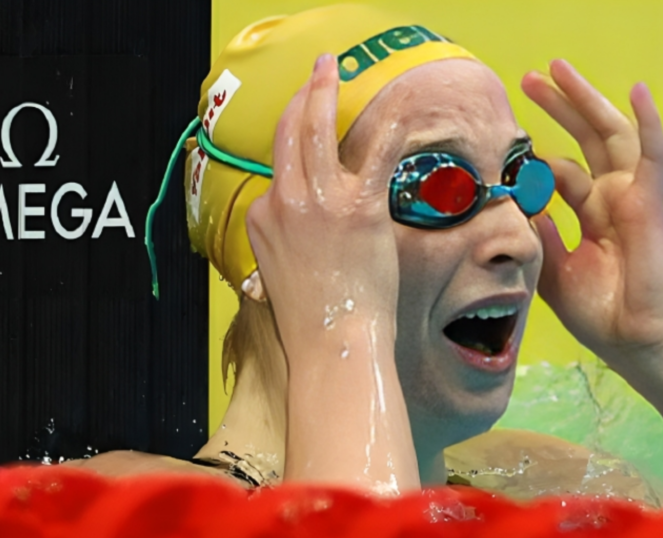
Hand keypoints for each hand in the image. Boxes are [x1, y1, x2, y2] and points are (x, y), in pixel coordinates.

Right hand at [246, 54, 398, 363]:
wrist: (333, 343)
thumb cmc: (313, 319)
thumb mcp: (280, 275)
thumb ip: (284, 243)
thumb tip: (299, 234)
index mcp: (262, 217)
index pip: (278, 169)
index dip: (296, 147)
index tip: (309, 128)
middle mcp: (284, 201)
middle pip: (287, 134)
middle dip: (300, 96)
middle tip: (315, 74)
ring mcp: (319, 202)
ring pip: (315, 129)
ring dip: (323, 90)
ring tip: (330, 68)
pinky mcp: (358, 208)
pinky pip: (374, 152)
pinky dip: (388, 123)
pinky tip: (399, 103)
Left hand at [521, 60, 662, 373]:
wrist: (635, 343)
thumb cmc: (600, 314)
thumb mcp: (552, 271)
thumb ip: (538, 234)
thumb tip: (518, 201)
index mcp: (589, 214)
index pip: (561, 169)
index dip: (532, 154)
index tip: (499, 144)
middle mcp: (610, 199)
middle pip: (584, 139)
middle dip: (558, 107)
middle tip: (527, 78)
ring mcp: (630, 198)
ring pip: (610, 135)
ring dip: (586, 100)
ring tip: (557, 69)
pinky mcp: (649, 204)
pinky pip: (654, 155)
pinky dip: (649, 122)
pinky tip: (637, 90)